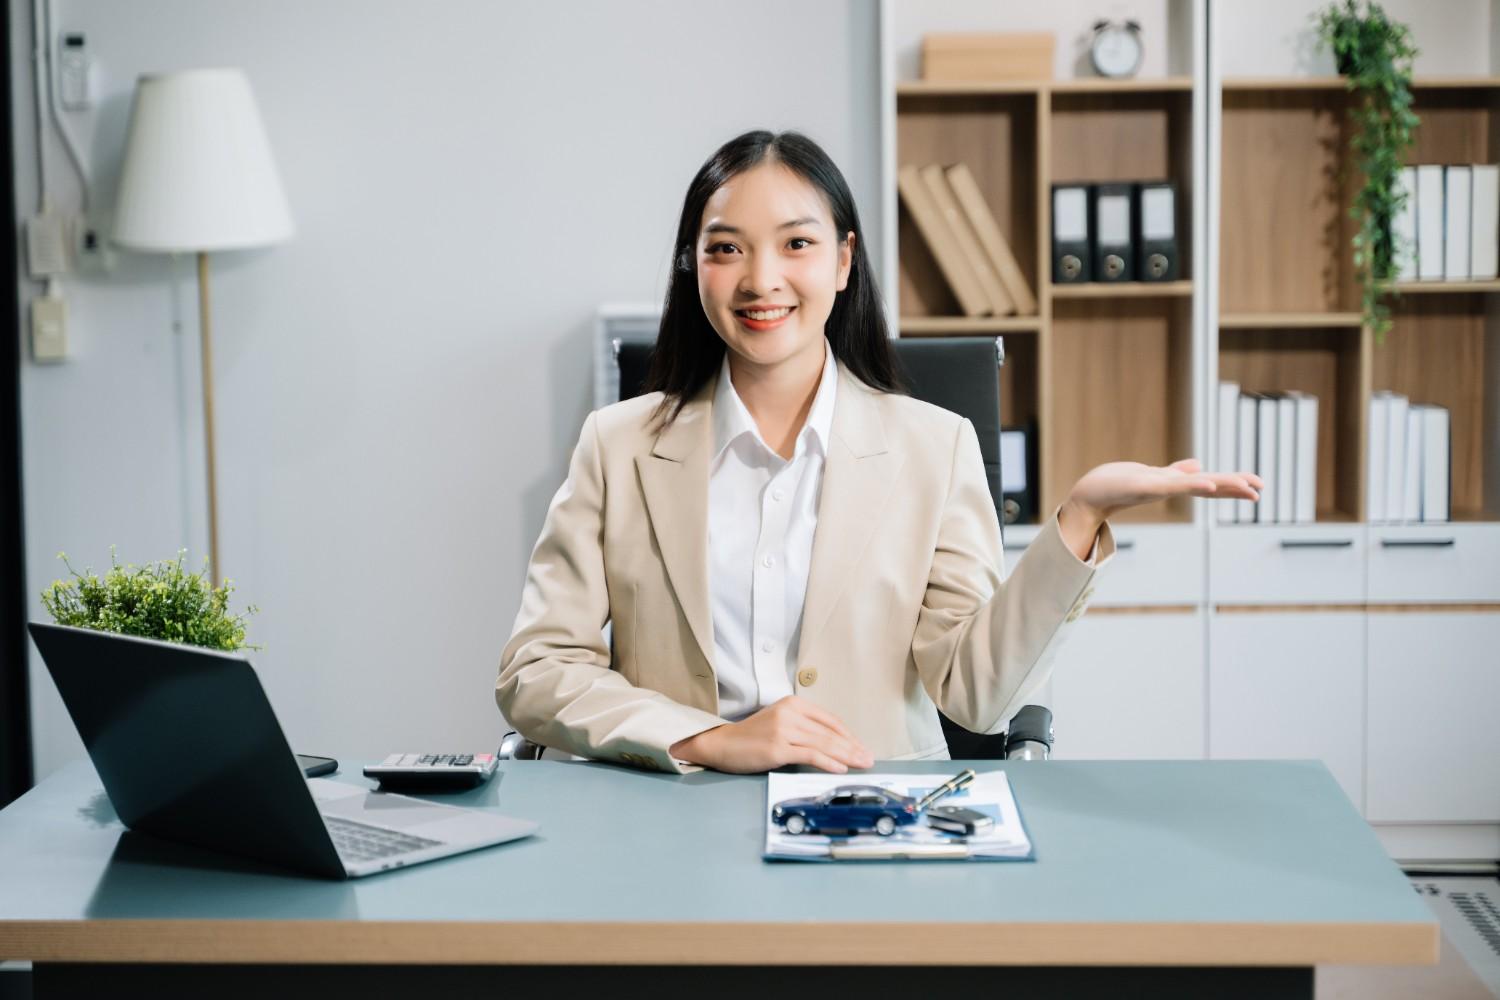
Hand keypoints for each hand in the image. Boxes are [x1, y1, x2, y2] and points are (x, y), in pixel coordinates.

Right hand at [669, 696, 873, 773]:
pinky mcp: (777, 747)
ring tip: (861, 764)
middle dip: (853, 748)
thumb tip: (835, 745)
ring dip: (847, 756)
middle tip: (869, 759)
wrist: (723, 744)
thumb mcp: (781, 723)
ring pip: (823, 744)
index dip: (849, 736)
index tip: (861, 748)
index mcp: (793, 704)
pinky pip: (810, 755)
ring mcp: (783, 729)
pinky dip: (828, 763)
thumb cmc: (752, 737)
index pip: (829, 720)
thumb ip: (804, 728)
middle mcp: (790, 713)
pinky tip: (840, 768)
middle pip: (829, 733)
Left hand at [1065, 458, 1262, 522]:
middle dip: (1234, 488)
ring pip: (1196, 486)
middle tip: (1260, 491)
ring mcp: (1159, 488)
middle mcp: (1170, 487)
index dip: (1234, 484)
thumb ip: (1177, 472)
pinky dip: (1191, 485)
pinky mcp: (1145, 486)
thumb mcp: (1152, 475)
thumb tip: (1199, 466)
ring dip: (1220, 486)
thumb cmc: (1118, 484)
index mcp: (1174, 484)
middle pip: (1209, 486)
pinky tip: (1208, 485)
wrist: (1091, 494)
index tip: (1259, 486)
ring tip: (1243, 487)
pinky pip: (1173, 486)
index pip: (1211, 482)